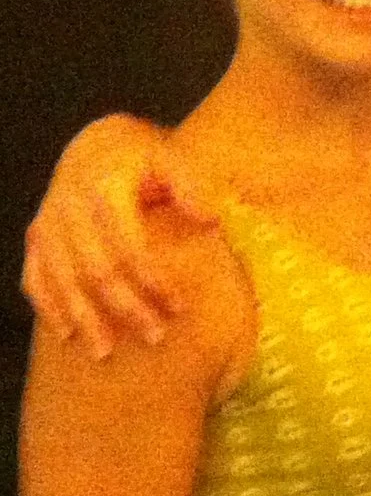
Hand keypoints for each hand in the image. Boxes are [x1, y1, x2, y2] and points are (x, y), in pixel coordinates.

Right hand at [22, 115, 206, 359]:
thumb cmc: (145, 157)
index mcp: (106, 189)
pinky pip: (34, 277)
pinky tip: (66, 334)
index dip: (154, 280)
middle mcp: (70, 209)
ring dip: (84, 318)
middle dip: (125, 308)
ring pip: (63, 280)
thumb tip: (211, 221)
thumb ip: (192, 186)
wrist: (95, 143)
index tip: (179, 307)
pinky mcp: (35, 237)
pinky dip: (48, 306)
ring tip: (106, 353)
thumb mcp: (172, 158)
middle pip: (97, 271)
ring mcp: (48, 224)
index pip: (131, 246)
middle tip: (155, 338)